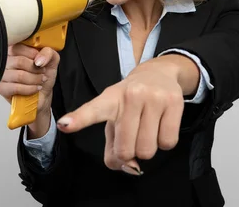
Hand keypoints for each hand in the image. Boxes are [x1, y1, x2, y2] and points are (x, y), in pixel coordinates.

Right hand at [0, 43, 59, 116]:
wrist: (42, 95)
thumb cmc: (43, 75)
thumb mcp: (51, 60)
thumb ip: (48, 52)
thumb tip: (38, 60)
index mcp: (15, 50)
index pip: (19, 46)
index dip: (33, 54)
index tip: (41, 60)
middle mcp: (5, 60)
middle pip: (19, 61)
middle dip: (36, 69)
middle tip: (42, 72)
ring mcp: (1, 74)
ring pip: (19, 75)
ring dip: (35, 79)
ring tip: (40, 80)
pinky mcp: (1, 88)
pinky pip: (16, 87)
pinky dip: (30, 89)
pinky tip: (36, 88)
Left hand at [56, 55, 197, 174]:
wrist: (158, 73)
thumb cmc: (130, 102)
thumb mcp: (114, 117)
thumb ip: (113, 146)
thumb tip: (128, 167)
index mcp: (110, 99)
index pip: (93, 111)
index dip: (78, 119)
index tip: (64, 125)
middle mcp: (130, 96)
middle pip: (126, 149)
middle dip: (129, 153)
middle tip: (133, 136)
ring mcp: (153, 98)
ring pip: (148, 149)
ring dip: (147, 148)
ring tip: (147, 129)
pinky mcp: (174, 102)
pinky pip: (167, 142)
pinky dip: (164, 142)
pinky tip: (161, 125)